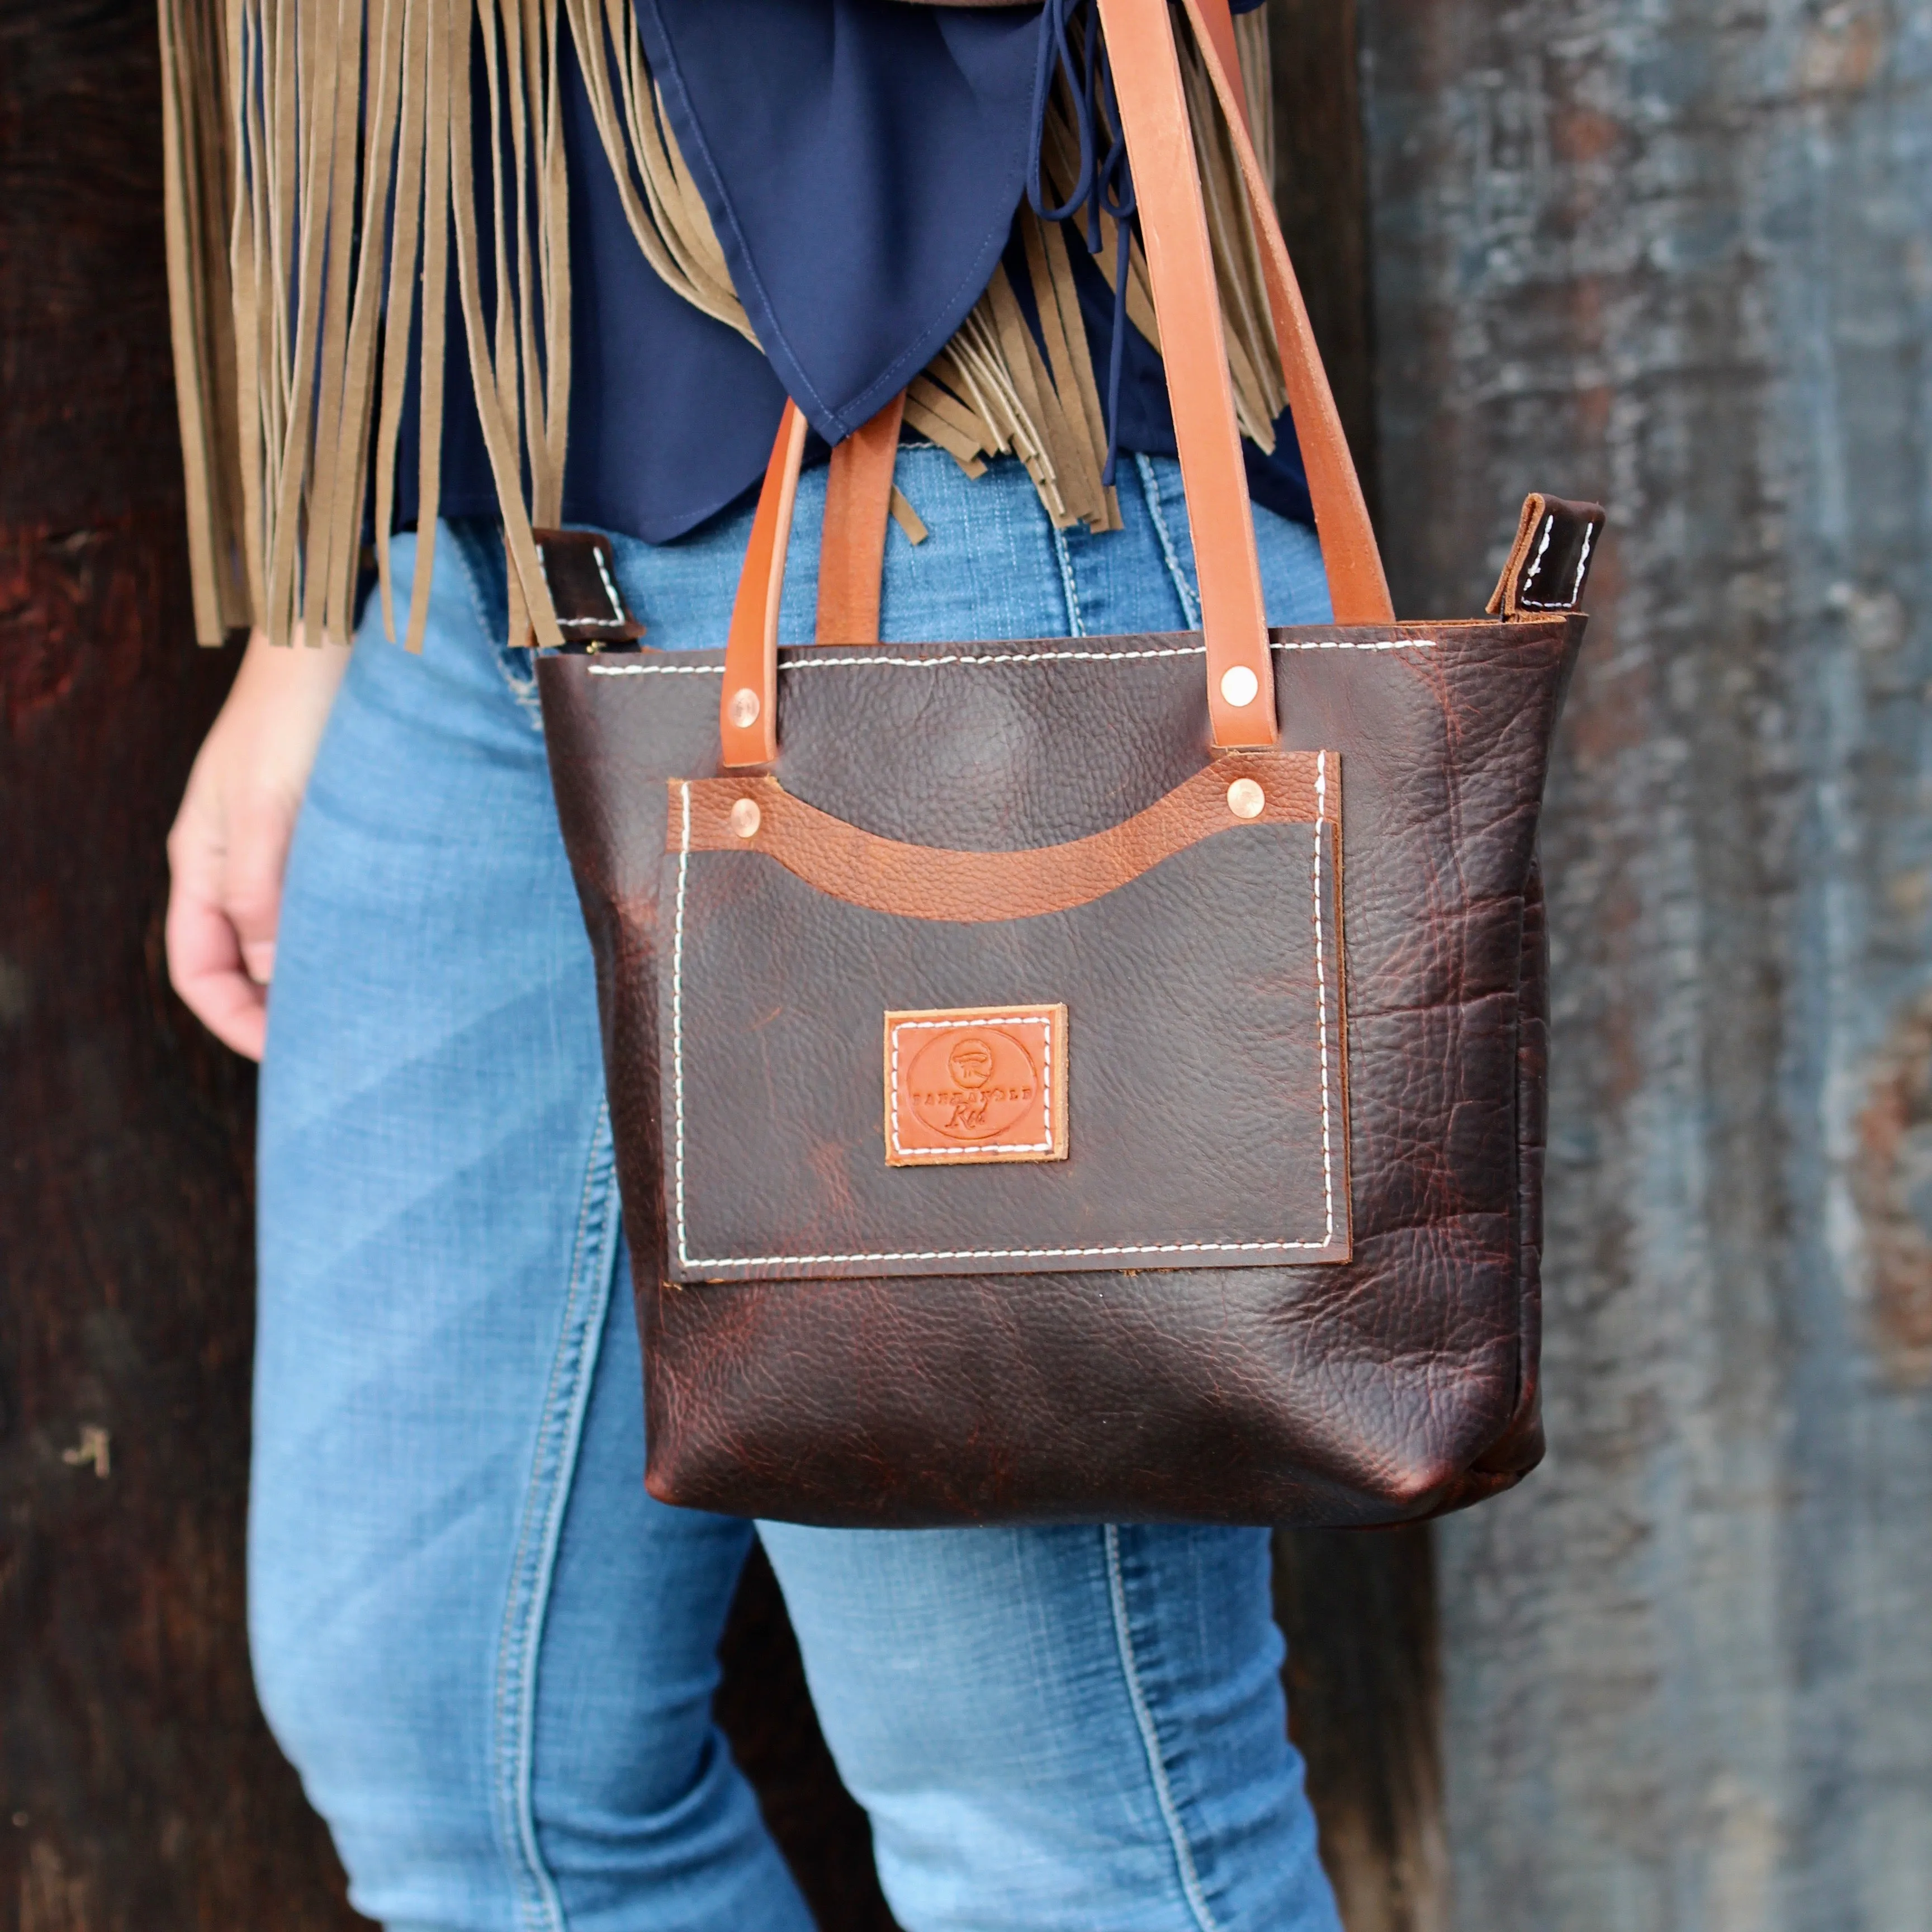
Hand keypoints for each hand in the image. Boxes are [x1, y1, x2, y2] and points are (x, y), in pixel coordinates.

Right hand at [166, 628, 350, 1059]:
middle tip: (350, 1046)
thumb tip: (272, 970)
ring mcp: (283, 847)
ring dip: (328, 971)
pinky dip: (355, 931)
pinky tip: (398, 948)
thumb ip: (264, 886)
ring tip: (381, 1007)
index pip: (199, 970)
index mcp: (204, 861)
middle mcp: (240, 863)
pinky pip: (332, 900)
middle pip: (249, 962)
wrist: (335, 637)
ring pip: (294, 935)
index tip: (291, 1055)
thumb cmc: (294, 710)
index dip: (237, 1022)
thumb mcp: (270, 803)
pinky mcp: (330, 830)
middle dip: (287, 1009)